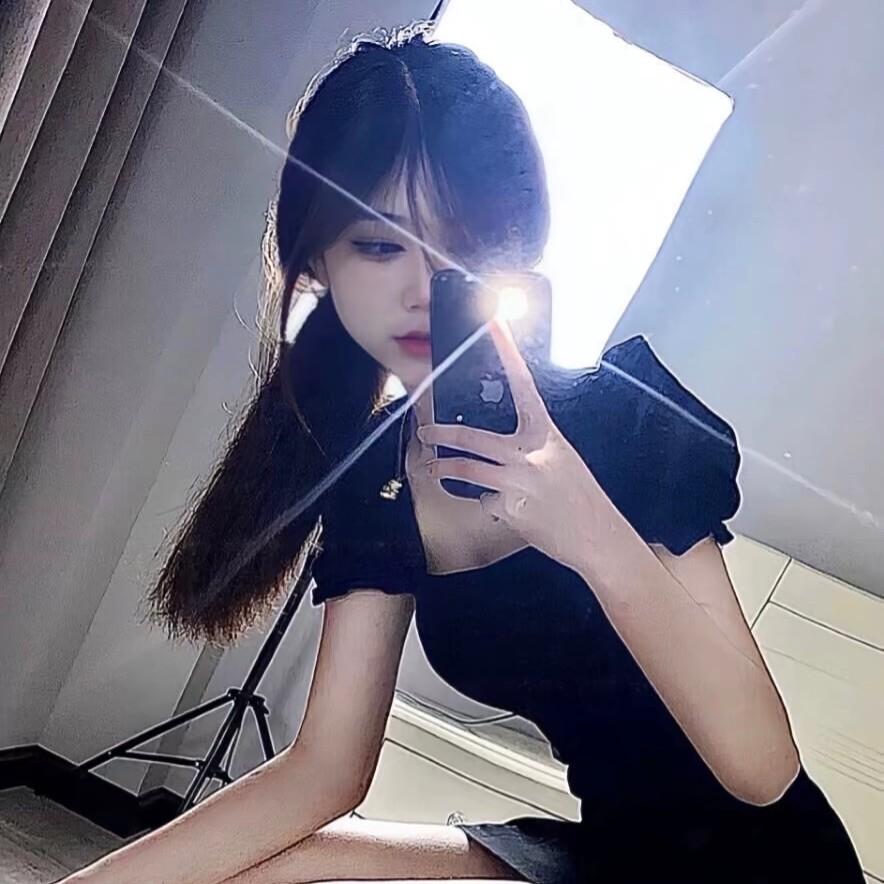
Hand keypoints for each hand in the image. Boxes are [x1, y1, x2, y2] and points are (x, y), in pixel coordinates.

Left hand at [416, 317, 608, 572]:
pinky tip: (510, 510)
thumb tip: (502, 444)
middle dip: (441, 434)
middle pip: (473, 438)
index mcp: (546, 435)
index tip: (493, 323)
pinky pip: (486, 501)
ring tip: (431, 467)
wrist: (598, 538)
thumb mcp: (561, 460)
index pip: (522, 384)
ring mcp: (518, 482)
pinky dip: (491, 504)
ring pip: (467, 470)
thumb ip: (532, 447)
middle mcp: (530, 454)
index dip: (506, 351)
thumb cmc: (581, 497)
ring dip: (444, 468)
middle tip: (423, 431)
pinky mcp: (510, 508)